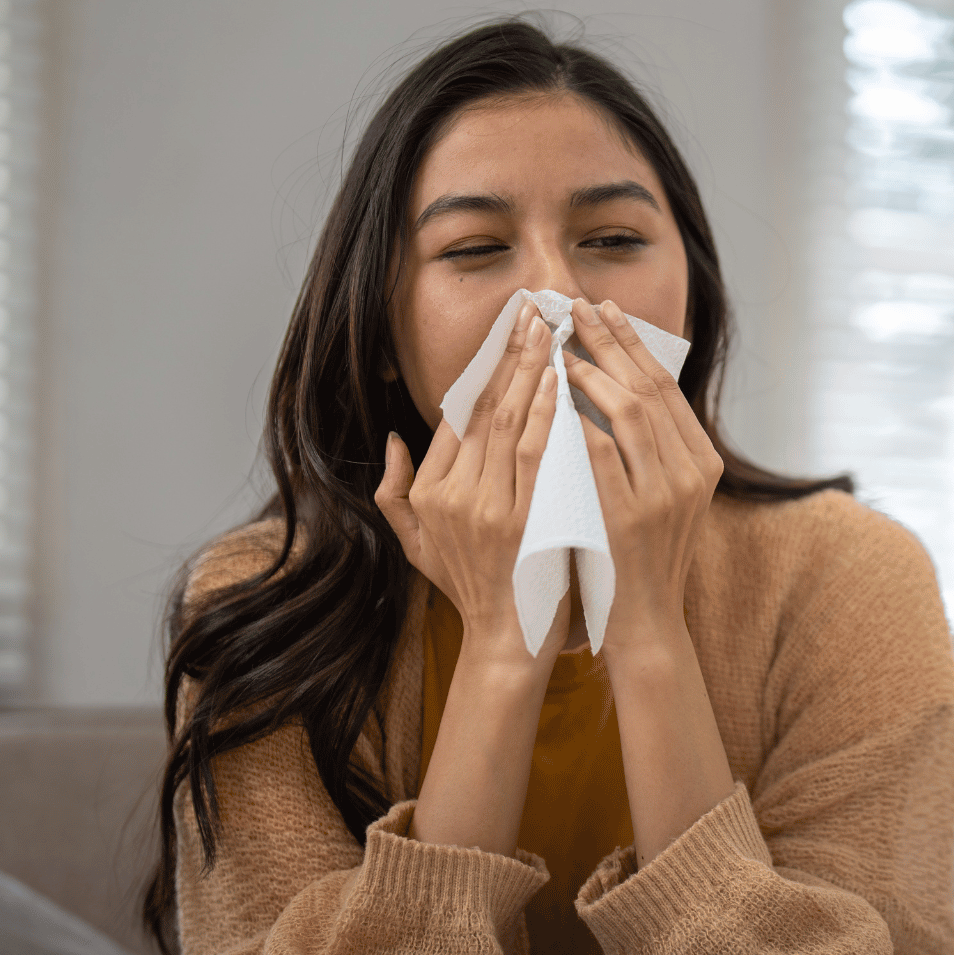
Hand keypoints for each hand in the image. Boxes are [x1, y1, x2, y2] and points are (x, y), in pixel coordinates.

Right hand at [376, 303, 562, 665]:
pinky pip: (533, 454)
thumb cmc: (473, 591)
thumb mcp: (418, 546)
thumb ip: (396, 494)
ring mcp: (486, 508)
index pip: (457, 418)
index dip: (484, 371)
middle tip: (531, 311)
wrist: (508, 643)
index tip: (508, 334)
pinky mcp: (520, 521)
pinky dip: (544, 414)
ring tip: (548, 330)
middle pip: (481, 409)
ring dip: (529, 371)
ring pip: (507, 423)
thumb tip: (395, 438)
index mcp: (430, 494)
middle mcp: (452, 496)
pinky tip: (558, 380)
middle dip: (508, 354)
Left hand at [561, 297, 723, 643]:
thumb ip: (650, 447)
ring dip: (592, 372)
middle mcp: (690, 474)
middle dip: (610, 341)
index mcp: (700, 463)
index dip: (633, 343)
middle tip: (575, 306)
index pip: (666, 387)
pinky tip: (551, 397)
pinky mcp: (628, 517)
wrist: (644, 622)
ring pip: (629, 412)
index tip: (604, 309)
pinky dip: (576, 420)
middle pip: (649, 388)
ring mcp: (662, 496)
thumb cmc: (638, 555)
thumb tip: (618, 382)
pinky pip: (599, 453)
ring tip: (560, 347)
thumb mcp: (663, 496)